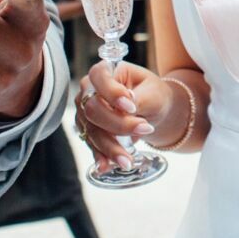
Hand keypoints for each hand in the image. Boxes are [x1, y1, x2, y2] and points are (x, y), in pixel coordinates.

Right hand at [74, 59, 163, 173]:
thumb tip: (127, 105)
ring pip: (92, 131)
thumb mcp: (153, 92)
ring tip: (128, 160)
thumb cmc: (152, 94)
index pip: (99, 77)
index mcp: (106, 71)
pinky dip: (101, 156)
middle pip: (93, 109)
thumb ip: (139, 98)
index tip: (131, 107)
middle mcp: (89, 90)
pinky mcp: (88, 131)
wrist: (152, 111)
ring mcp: (85, 112)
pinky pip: (92, 145)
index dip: (112, 93)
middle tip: (144, 129)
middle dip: (117, 124)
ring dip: (110, 147)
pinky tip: (107, 166)